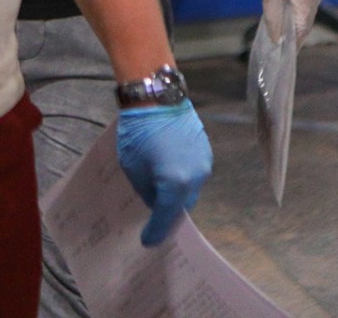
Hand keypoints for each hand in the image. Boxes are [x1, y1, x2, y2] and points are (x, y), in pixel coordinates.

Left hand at [116, 101, 213, 246]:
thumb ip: (146, 190)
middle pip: (182, 205)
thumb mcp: (133, 166)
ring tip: (159, 189)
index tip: (148, 241)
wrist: (157, 96)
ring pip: (190, 188)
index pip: (166, 217)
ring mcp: (203, 163)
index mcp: (175, 184)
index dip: (156, 231)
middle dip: (168, 211)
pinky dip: (182, 176)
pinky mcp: (205, 150)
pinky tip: (168, 169)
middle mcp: (195, 177)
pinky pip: (194, 173)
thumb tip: (154, 199)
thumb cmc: (138, 131)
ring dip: (176, 192)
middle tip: (154, 216)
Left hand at [259, 0, 322, 46]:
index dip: (295, 43)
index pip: (303, 29)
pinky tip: (289, 19)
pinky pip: (307, 6)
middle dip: (296, 36)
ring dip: (297, 25)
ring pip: (307, 15)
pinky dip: (298, 14)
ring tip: (285, 36)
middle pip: (307, 23)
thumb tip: (276, 40)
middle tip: (284, 48)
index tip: (287, 55)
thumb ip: (273, 20)